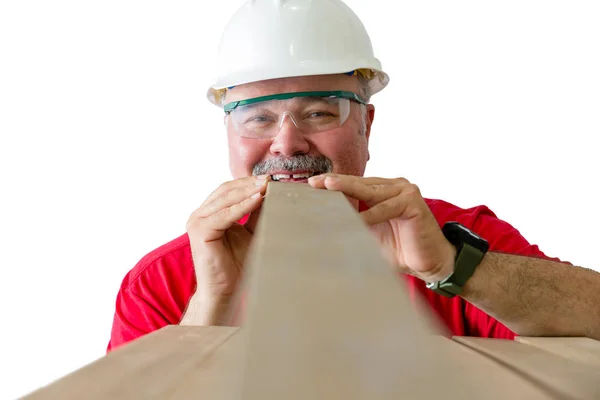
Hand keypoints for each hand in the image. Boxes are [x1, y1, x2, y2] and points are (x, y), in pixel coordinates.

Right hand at [181, 174, 269, 323]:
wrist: (223, 291)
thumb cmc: (236, 265)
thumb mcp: (250, 232)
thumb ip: (255, 213)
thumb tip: (270, 192)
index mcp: (209, 213)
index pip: (228, 190)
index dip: (248, 182)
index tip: (270, 179)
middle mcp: (199, 214)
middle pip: (225, 190)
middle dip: (248, 183)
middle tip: (270, 179)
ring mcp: (196, 221)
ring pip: (224, 199)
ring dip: (247, 191)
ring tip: (266, 186)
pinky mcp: (199, 231)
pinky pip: (224, 215)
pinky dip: (241, 206)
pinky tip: (258, 200)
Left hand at [308, 174, 455, 282]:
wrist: (429, 263)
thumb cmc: (400, 249)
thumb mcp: (369, 234)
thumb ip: (352, 224)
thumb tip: (322, 226)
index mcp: (382, 190)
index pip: (353, 185)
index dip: (332, 184)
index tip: (311, 184)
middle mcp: (393, 186)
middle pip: (359, 184)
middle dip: (335, 183)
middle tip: (314, 182)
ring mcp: (405, 191)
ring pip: (371, 191)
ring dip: (348, 190)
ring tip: (328, 188)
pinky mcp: (413, 202)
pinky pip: (386, 208)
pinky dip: (371, 215)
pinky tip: (356, 219)